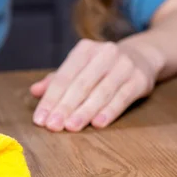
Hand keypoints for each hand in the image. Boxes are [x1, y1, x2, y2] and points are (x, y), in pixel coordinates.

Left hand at [30, 39, 163, 131]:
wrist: (142, 56)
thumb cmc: (101, 67)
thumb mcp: (79, 68)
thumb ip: (56, 80)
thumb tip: (34, 91)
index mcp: (85, 50)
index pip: (63, 77)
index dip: (50, 99)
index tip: (40, 119)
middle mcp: (105, 54)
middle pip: (81, 85)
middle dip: (65, 107)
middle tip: (53, 126)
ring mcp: (124, 66)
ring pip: (101, 92)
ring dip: (85, 112)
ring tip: (71, 127)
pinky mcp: (140, 80)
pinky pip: (122, 98)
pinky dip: (109, 111)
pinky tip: (98, 124)